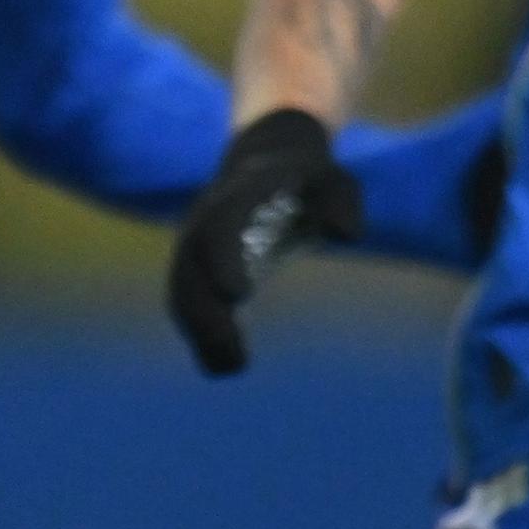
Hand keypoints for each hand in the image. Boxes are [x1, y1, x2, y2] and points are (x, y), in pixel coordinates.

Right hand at [168, 107, 362, 375]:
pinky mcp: (199, 269)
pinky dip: (201, 334)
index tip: (238, 297)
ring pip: (183, 290)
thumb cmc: (308, 179)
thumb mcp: (334, 182)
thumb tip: (345, 234)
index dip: (222, 260)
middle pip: (190, 267)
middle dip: (205, 312)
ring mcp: (196, 245)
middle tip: (234, 355)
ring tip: (229, 366)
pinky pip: (188, 303)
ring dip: (199, 330)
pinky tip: (225, 364)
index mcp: (236, 195)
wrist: (268, 162)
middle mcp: (205, 220)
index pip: (219, 227)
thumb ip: (340, 202)